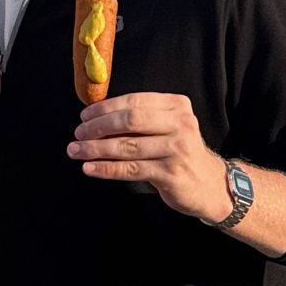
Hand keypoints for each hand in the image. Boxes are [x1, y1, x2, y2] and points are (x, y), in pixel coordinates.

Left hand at [69, 93, 226, 219]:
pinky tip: (89, 168)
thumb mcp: (168, 128)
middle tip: (78, 134)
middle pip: (131, 120)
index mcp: (177, 105)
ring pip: (127, 146)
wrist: (209, 184)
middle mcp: (180, 124)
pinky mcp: (171, 174)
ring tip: (76, 151)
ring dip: (96, 149)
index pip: (134, 101)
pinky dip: (106, 169)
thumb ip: (141, 120)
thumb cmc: (179, 152)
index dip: (106, 108)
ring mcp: (177, 149)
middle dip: (99, 126)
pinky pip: (131, 169)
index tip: (84, 116)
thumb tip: (96, 119)